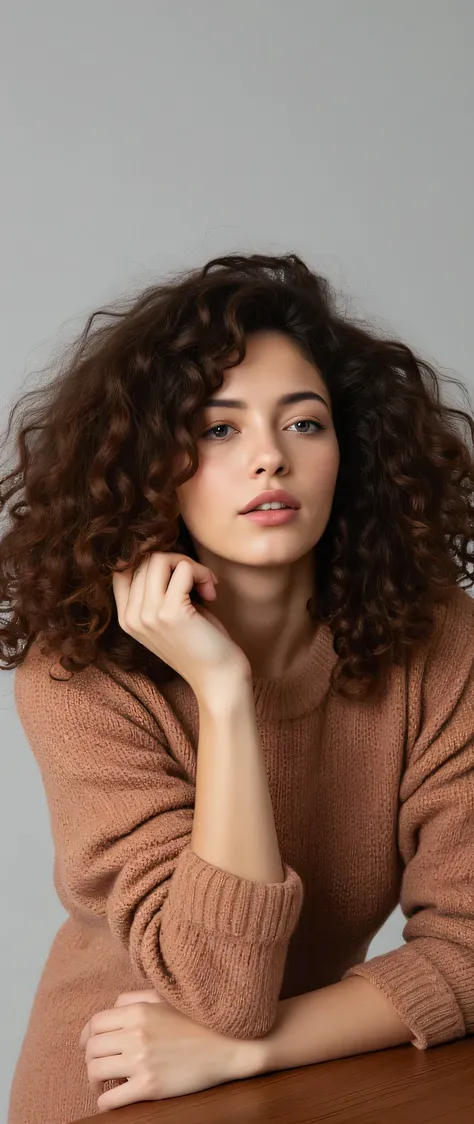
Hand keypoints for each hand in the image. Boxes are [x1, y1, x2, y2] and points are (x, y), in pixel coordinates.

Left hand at [79, 988, 258, 1110]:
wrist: (228, 1046)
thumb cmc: (198, 1021)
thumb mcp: (166, 999)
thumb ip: (135, 998)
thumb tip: (112, 1008)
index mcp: (138, 1011)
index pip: (94, 1023)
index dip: (86, 1037)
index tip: (89, 1046)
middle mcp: (135, 1034)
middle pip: (91, 1048)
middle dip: (89, 1059)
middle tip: (98, 1067)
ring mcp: (141, 1061)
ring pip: (95, 1071)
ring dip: (94, 1081)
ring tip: (103, 1084)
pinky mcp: (149, 1087)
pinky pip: (111, 1098)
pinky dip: (105, 1102)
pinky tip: (111, 1099)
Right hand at [112, 551, 250, 695]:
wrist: (218, 679)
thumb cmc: (199, 643)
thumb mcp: (168, 614)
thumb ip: (156, 589)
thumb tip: (159, 550)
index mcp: (126, 618)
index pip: (122, 568)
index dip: (151, 560)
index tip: (177, 573)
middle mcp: (131, 616)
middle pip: (144, 559)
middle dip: (178, 562)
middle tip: (201, 582)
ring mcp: (148, 615)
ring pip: (160, 559)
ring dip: (190, 565)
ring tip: (205, 586)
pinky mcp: (171, 613)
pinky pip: (183, 569)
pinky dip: (201, 573)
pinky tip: (211, 593)